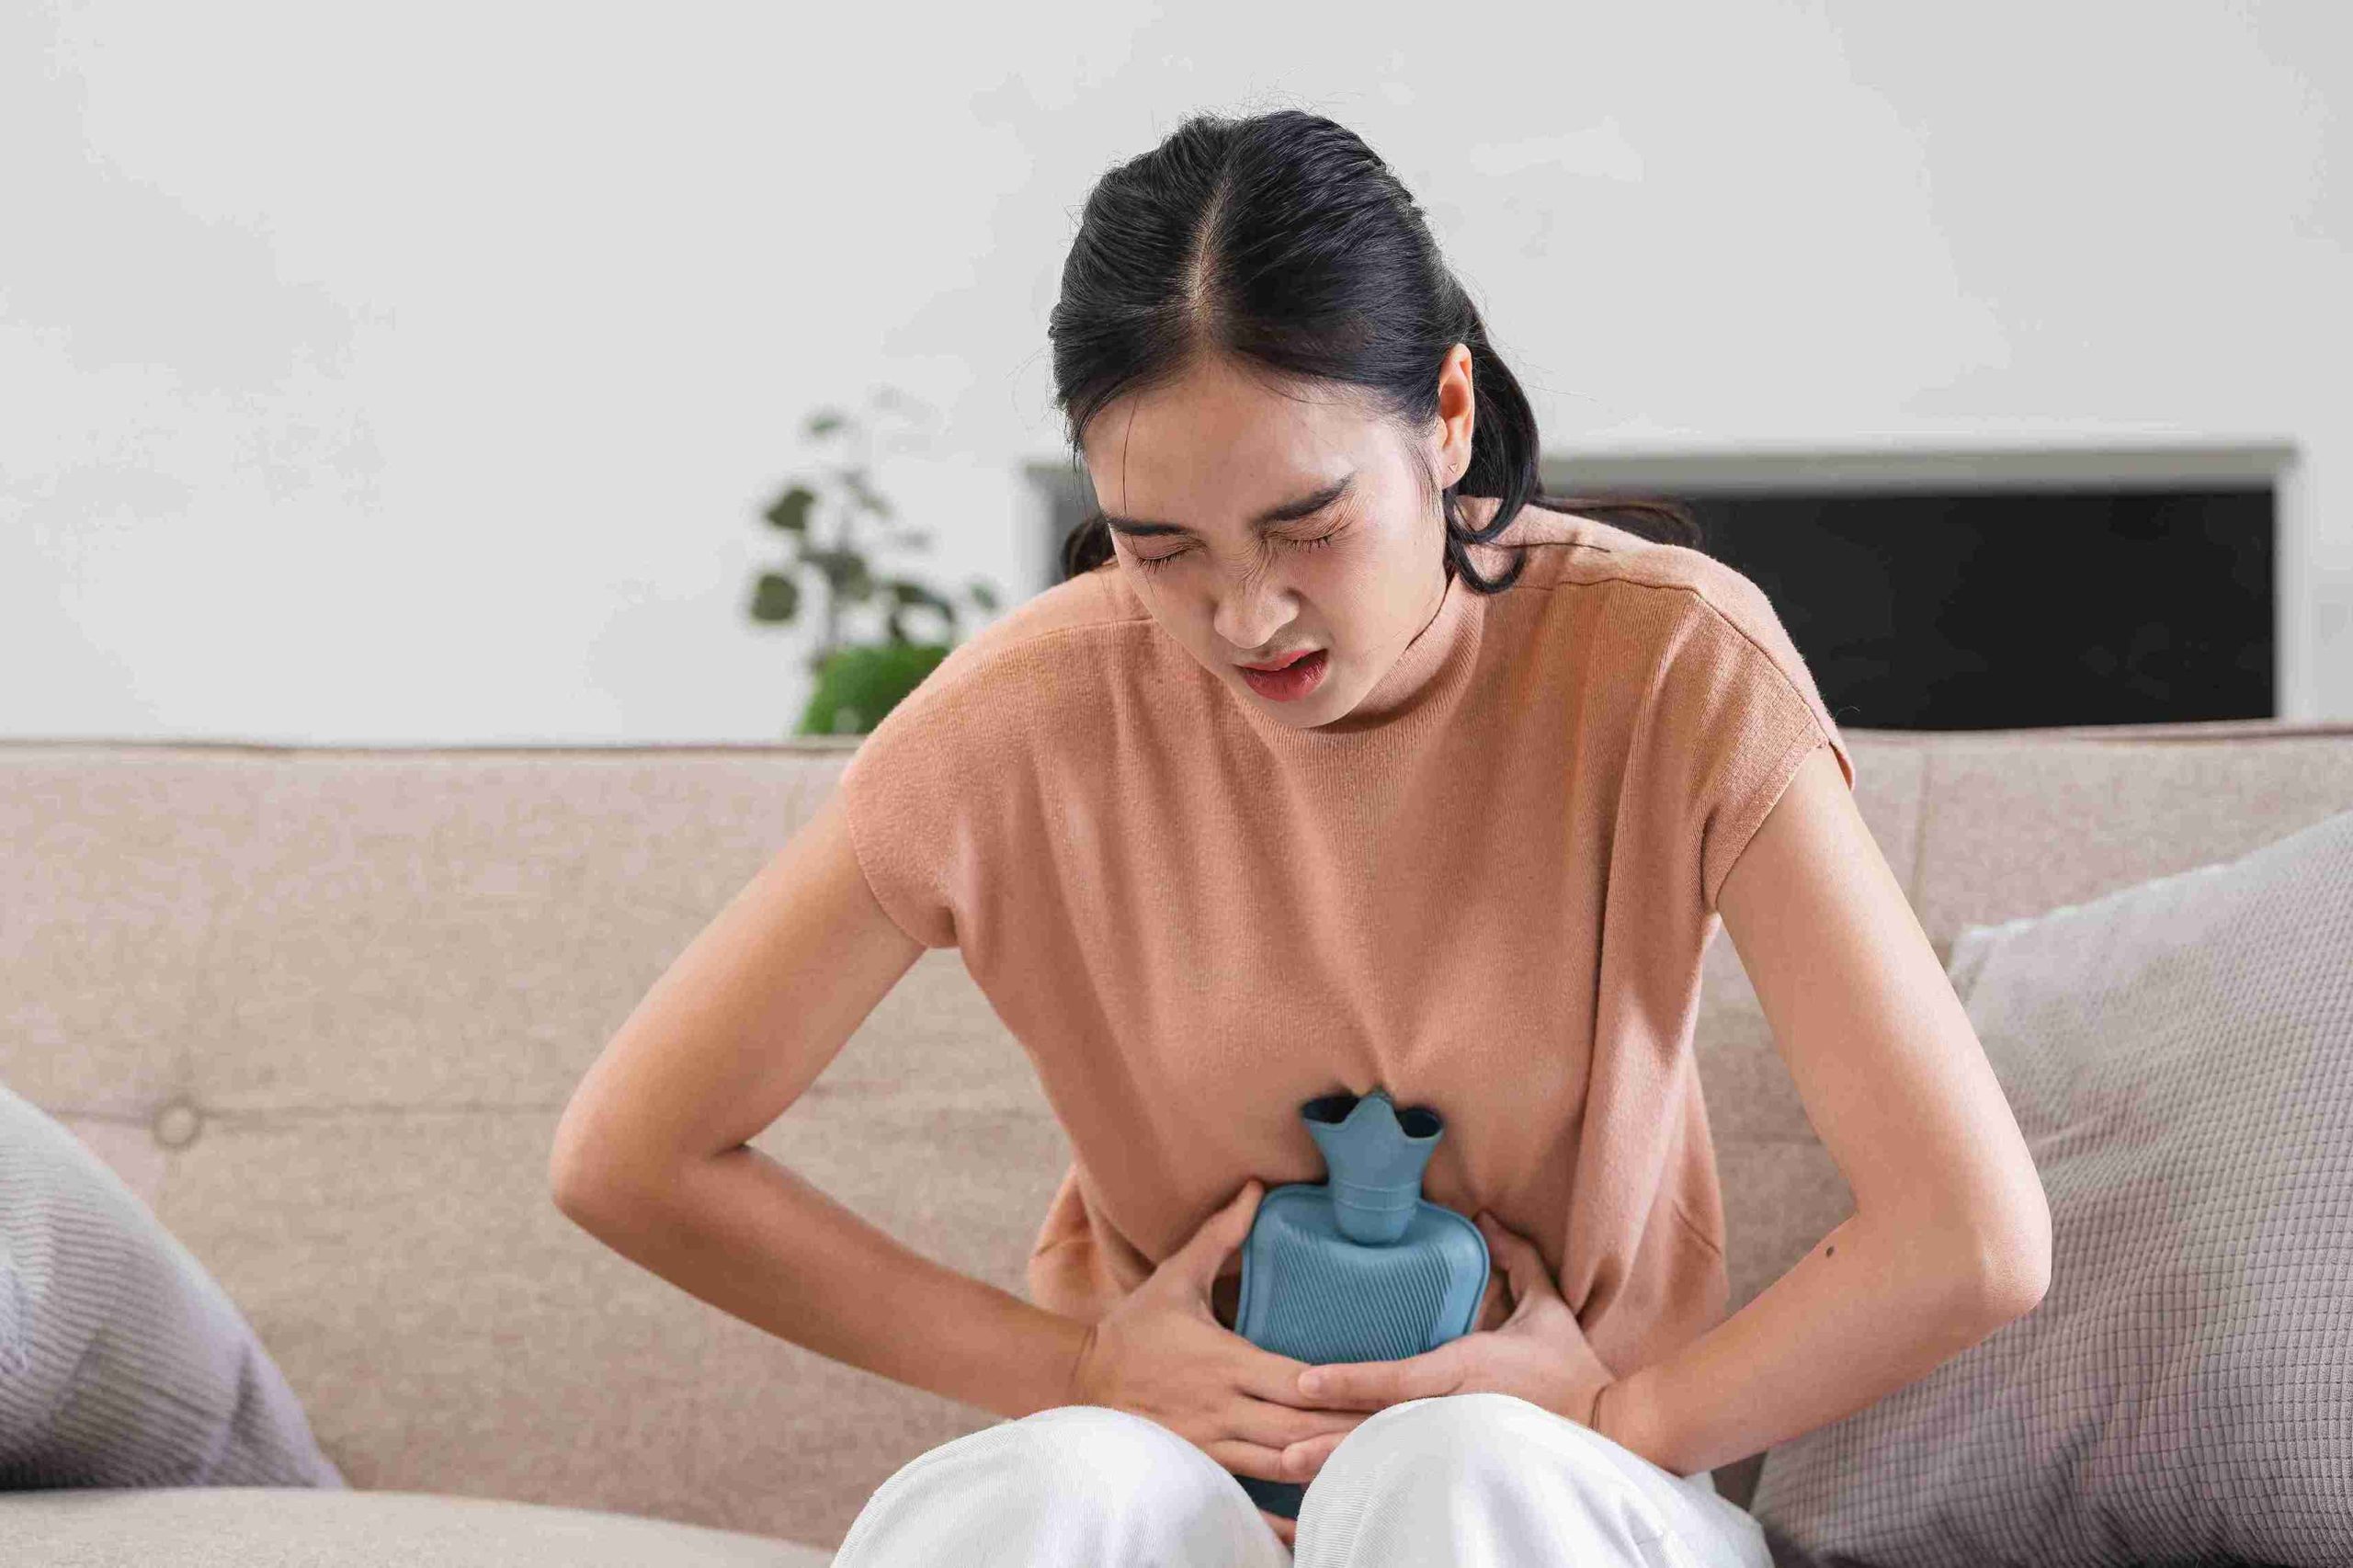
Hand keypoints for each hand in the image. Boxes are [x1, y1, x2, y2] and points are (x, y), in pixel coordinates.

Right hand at [1064, 1177, 1369, 1552]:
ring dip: (1328, 1466)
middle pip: (1300, 1429)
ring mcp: (1212, 1444)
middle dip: (1350, 1432)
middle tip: (1404, 1434)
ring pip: (1282, 1465)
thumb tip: (1257, 1188)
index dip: (1340, 1390)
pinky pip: (1252, 1492)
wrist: (1081, 1380)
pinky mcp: (1203, 1465)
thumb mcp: (1177, 1275)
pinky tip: (1317, 1513)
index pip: (1296, 1381)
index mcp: (1226, 1362)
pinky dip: (1285, 1506)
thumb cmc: (1136, 1327)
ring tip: (1378, 1465)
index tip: (1386, 1392)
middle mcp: (1223, 1408)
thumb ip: (1221, 1234)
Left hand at [1271, 1210, 1617, 1486]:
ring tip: (1289, 1473)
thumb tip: (1487, 1217)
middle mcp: (1453, 1412)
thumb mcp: (1545, 1310)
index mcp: (1466, 1370)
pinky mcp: (1463, 1467)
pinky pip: (1408, 1475)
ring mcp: (1456, 1446)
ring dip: (1338, 1466)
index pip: (1397, 1379)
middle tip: (1277, 1450)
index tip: (1304, 1382)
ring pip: (1387, 1459)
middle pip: (1379, 1428)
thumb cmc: (1572, 1372)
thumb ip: (1516, 1261)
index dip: (1349, 1380)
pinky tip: (1337, 1489)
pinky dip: (1372, 1481)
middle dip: (1327, 1440)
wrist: (1611, 1430)